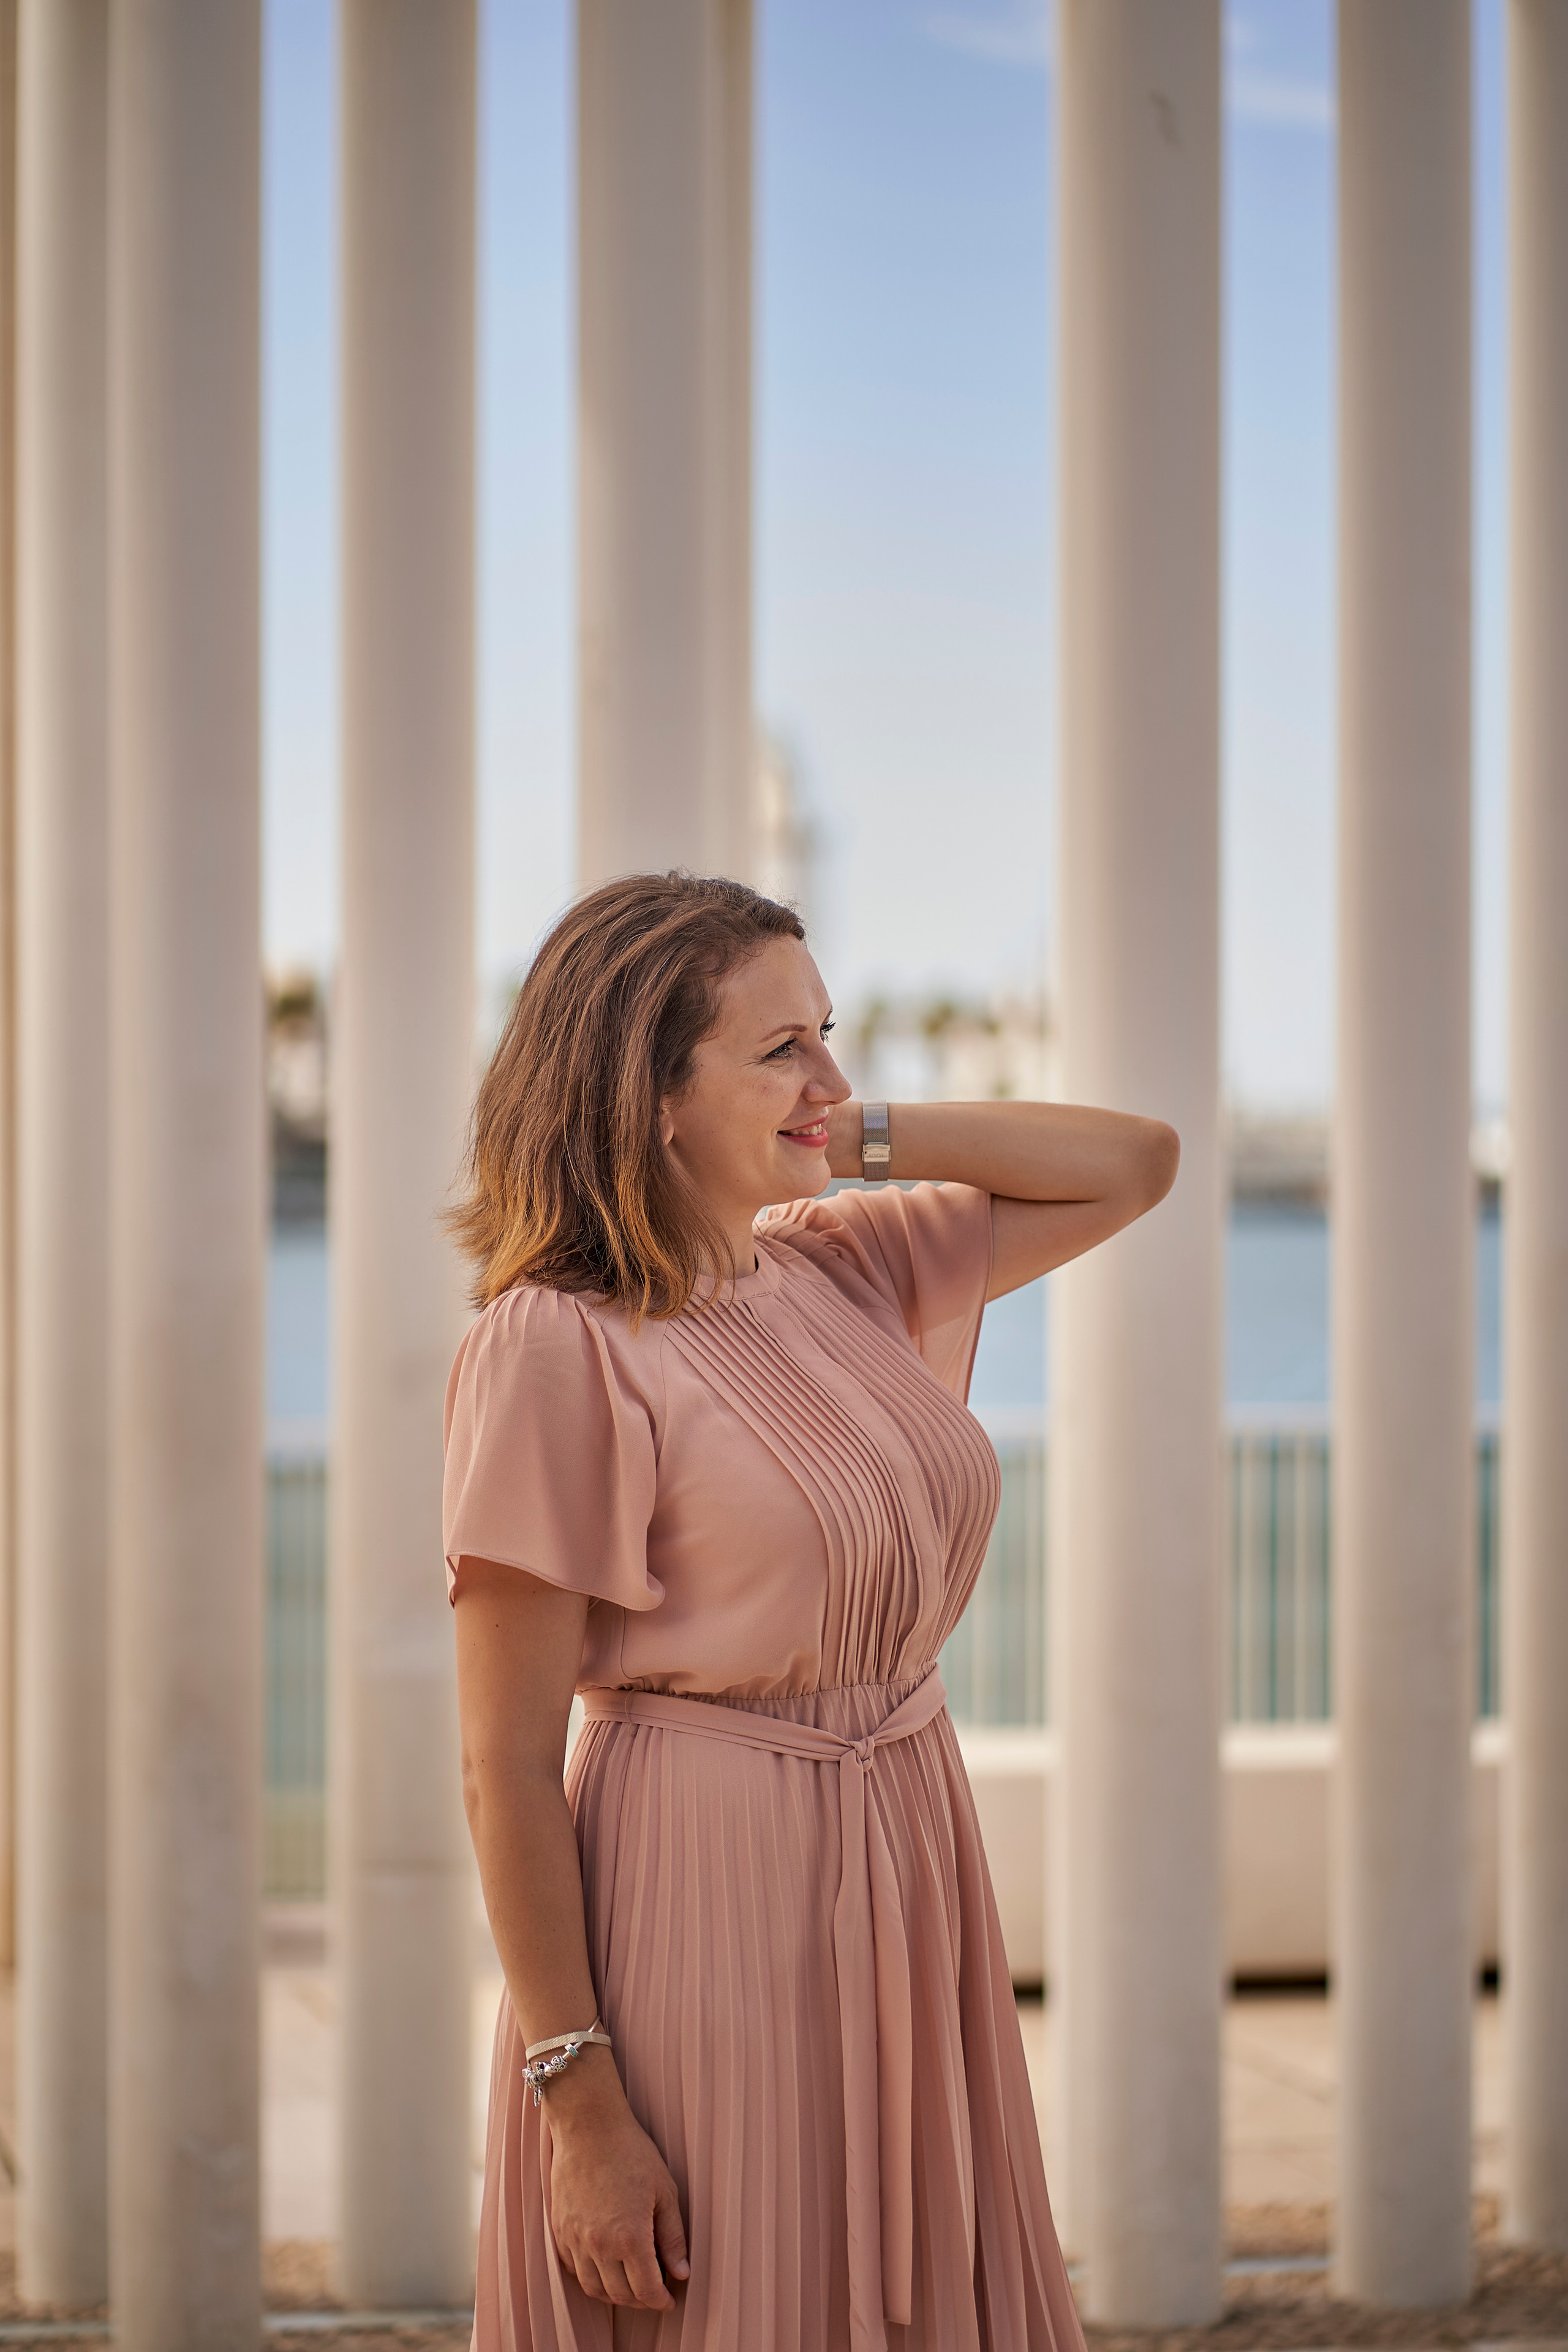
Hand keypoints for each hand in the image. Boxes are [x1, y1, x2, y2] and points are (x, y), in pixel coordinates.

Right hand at [545, 2053, 690, 2309]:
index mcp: (630, 2238)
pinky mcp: (560, 2230)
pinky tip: (605, 2268)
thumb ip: (673, 2237)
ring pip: (595, 2288)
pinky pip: (575, 2269)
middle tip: (654, 2292)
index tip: (670, 2299)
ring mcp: (576, 2239)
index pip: (647, 2290)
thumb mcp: (664, 2191)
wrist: (588, 2125)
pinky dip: (591, 2277)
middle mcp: (600, 2246)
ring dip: (615, 2294)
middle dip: (641, 2300)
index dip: (661, 2300)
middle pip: (620, 2295)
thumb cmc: (631, 2152)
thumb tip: (682, 2273)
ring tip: (630, 2285)